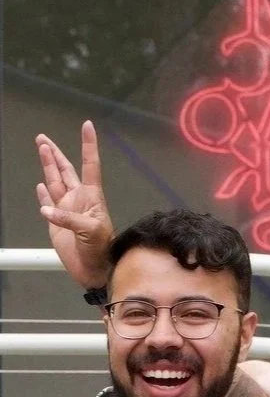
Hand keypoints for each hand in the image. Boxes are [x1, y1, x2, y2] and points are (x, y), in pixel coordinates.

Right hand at [36, 121, 114, 288]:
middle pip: (66, 170)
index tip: (87, 126)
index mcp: (92, 197)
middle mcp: (80, 199)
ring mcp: (67, 210)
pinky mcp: (57, 223)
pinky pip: (49, 203)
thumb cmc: (101, 249)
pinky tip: (41, 185)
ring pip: (55, 182)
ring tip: (42, 148)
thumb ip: (69, 218)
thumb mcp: (91, 231)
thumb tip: (47, 210)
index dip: (88, 146)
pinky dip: (44, 193)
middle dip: (55, 153)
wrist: (94, 270)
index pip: (90, 165)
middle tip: (43, 138)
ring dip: (48, 166)